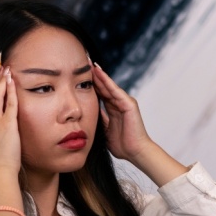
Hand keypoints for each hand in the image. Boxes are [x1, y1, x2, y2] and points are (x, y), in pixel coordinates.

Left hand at [91, 61, 187, 186]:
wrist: (136, 152)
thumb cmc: (123, 145)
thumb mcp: (105, 130)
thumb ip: (100, 120)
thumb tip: (88, 112)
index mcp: (114, 109)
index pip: (100, 93)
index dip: (91, 84)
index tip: (79, 76)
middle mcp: (120, 103)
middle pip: (104, 86)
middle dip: (94, 75)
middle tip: (83, 63)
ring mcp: (125, 102)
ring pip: (109, 86)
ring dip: (99, 74)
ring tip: (89, 64)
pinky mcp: (129, 104)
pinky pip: (115, 91)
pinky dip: (107, 81)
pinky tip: (99, 73)